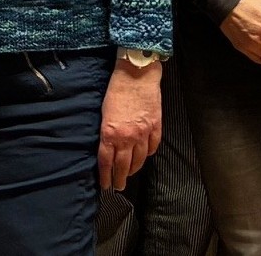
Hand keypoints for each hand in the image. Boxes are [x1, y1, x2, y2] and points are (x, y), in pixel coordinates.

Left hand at [100, 61, 162, 188]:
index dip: (106, 176)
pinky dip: (148, 154)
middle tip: (119, 186)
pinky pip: (153, 146)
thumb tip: (107, 148)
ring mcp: (143, 133)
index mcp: (110, 134)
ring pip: (139, 159)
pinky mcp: (156, 126)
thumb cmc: (116, 90)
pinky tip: (145, 156)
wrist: (137, 74)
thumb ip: (106, 133)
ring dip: (134, 169)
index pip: (106, 162)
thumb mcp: (104, 113)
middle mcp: (127, 137)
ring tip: (130, 173)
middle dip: (120, 179)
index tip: (106, 185)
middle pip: (123, 166)